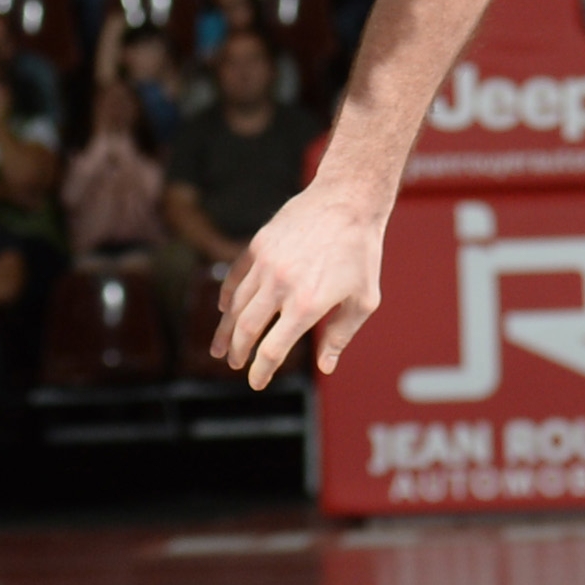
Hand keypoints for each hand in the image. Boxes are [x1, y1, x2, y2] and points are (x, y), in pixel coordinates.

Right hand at [211, 184, 389, 390]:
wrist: (348, 202)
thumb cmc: (362, 254)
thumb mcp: (363, 300)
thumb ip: (341, 335)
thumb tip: (325, 366)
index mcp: (308, 304)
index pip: (273, 349)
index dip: (262, 370)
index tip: (257, 382)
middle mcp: (281, 286)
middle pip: (246, 329)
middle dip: (238, 352)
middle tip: (234, 365)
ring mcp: (265, 264)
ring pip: (236, 305)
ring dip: (226, 329)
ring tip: (221, 347)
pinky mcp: (258, 246)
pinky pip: (235, 278)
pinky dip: (227, 297)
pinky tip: (225, 310)